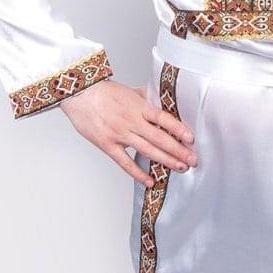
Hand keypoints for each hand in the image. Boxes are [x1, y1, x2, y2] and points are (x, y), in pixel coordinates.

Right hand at [60, 80, 197, 187]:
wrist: (79, 96)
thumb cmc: (102, 92)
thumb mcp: (129, 90)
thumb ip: (146, 97)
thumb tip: (163, 99)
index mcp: (138, 106)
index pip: (163, 118)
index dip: (178, 129)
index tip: (191, 138)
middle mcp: (131, 121)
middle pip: (159, 138)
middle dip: (178, 150)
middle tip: (193, 160)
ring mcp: (120, 134)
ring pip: (147, 151)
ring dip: (166, 161)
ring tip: (181, 168)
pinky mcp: (108, 145)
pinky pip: (125, 163)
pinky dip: (138, 173)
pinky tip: (150, 181)